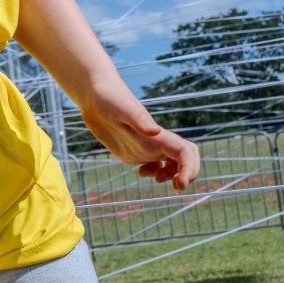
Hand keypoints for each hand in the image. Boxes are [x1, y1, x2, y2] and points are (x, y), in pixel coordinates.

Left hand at [81, 90, 199, 189]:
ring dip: (172, 174)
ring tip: (156, 180)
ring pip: (172, 162)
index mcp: (158, 135)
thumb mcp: (122, 108)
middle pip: (185, 157)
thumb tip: (155, 131)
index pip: (185, 152)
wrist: (94, 95)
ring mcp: (146, 146)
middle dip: (188, 172)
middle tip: (177, 187)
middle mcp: (156, 141)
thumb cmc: (109, 97)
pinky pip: (155, 164)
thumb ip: (139, 119)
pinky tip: (140, 173)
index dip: (189, 169)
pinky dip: (156, 173)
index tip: (180, 184)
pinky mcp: (135, 150)